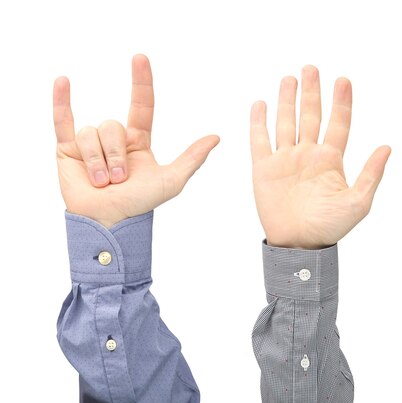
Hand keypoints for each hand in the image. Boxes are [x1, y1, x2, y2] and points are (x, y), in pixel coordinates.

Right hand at [53, 54, 218, 227]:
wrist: (109, 222)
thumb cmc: (141, 204)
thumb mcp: (172, 180)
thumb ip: (192, 158)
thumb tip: (216, 137)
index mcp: (138, 142)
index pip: (141, 104)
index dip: (141, 82)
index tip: (140, 58)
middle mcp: (114, 139)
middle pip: (113, 126)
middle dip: (115, 155)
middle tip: (118, 181)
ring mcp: (90, 144)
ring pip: (92, 133)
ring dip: (97, 161)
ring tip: (101, 183)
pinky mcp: (67, 149)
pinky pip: (63, 120)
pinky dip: (61, 101)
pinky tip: (63, 81)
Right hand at [250, 66, 390, 248]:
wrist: (298, 245)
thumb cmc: (330, 228)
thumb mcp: (357, 202)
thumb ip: (371, 174)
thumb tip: (387, 147)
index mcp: (331, 160)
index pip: (338, 123)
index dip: (341, 102)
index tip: (343, 80)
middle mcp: (308, 154)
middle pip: (310, 115)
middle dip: (311, 92)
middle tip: (311, 68)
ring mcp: (285, 159)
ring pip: (286, 122)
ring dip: (287, 100)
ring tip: (289, 79)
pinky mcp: (264, 168)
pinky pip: (260, 140)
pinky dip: (259, 122)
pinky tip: (260, 104)